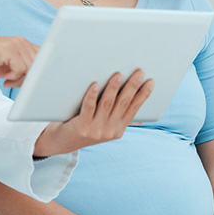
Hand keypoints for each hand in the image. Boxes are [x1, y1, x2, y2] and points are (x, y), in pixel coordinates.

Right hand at [0, 35, 38, 86]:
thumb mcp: (8, 65)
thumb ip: (23, 68)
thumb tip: (36, 78)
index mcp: (23, 44)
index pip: (43, 57)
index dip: (39, 71)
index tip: (31, 82)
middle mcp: (21, 42)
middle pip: (39, 64)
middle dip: (29, 77)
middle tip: (15, 82)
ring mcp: (16, 44)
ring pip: (31, 67)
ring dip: (20, 79)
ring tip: (8, 80)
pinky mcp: (9, 49)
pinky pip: (21, 68)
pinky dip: (14, 77)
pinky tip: (5, 78)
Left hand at [34, 70, 153, 156]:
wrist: (62, 142)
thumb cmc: (85, 127)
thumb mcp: (105, 126)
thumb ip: (118, 116)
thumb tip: (139, 108)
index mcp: (118, 129)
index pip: (134, 109)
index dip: (143, 95)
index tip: (151, 82)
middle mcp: (110, 130)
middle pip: (123, 104)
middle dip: (132, 87)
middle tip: (139, 72)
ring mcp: (96, 129)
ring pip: (107, 104)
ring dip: (113, 88)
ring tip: (118, 74)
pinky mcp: (82, 126)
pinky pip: (88, 107)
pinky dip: (92, 96)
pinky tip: (94, 85)